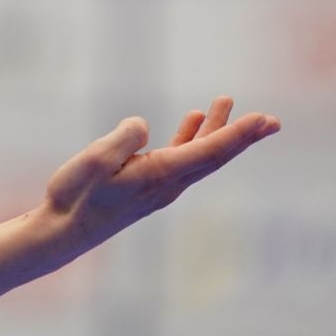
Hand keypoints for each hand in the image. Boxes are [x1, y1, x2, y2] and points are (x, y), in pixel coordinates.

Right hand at [42, 94, 281, 252]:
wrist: (62, 232)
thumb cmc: (75, 196)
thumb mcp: (95, 160)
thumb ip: (124, 138)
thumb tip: (142, 126)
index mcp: (160, 175)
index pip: (210, 152)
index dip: (239, 134)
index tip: (265, 120)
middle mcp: (168, 184)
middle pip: (215, 155)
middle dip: (244, 136)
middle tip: (273, 121)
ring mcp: (159, 187)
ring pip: (199, 155)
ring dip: (217, 130)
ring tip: (225, 103)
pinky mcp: (146, 185)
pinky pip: (181, 158)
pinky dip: (193, 137)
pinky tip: (193, 120)